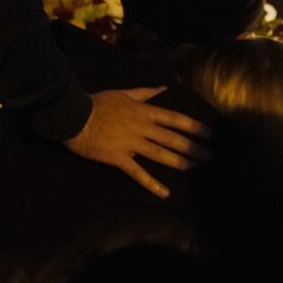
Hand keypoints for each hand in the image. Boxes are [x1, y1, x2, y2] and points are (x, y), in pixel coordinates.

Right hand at [64, 87, 210, 197]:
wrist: (73, 116)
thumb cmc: (98, 103)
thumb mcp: (123, 93)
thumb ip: (145, 93)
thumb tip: (163, 89)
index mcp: (144, 112)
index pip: (175, 119)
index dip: (193, 127)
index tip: (208, 134)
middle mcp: (142, 128)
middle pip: (173, 138)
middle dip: (193, 147)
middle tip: (209, 155)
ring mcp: (131, 144)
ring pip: (161, 154)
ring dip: (181, 162)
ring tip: (196, 167)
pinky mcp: (119, 159)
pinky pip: (138, 173)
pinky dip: (152, 183)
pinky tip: (165, 193)